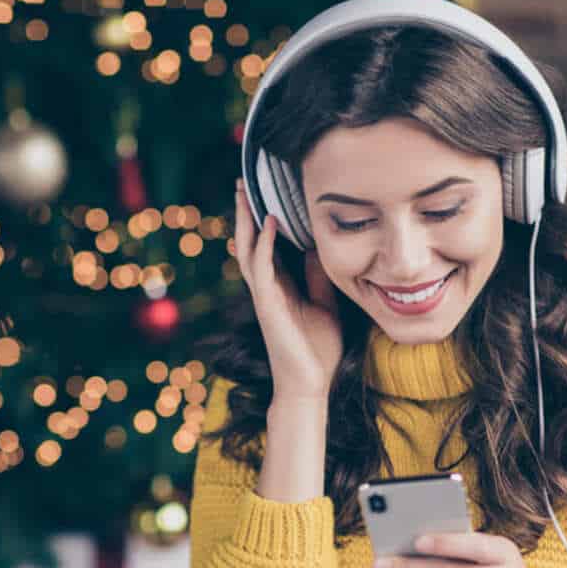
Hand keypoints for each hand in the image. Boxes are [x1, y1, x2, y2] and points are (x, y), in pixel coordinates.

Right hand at [234, 178, 342, 401]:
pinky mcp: (268, 305)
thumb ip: (318, 277)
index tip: (264, 193)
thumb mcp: (325, 304)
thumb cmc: (317, 349)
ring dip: (245, 222)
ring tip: (243, 194)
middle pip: (250, 242)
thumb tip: (319, 248)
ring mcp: (264, 296)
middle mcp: (267, 288)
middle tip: (242, 183)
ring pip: (248, 251)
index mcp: (280, 286)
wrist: (311, 384)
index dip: (264, 219)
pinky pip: (261, 269)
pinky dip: (264, 245)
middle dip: (245, 214)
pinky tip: (269, 224)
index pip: (267, 245)